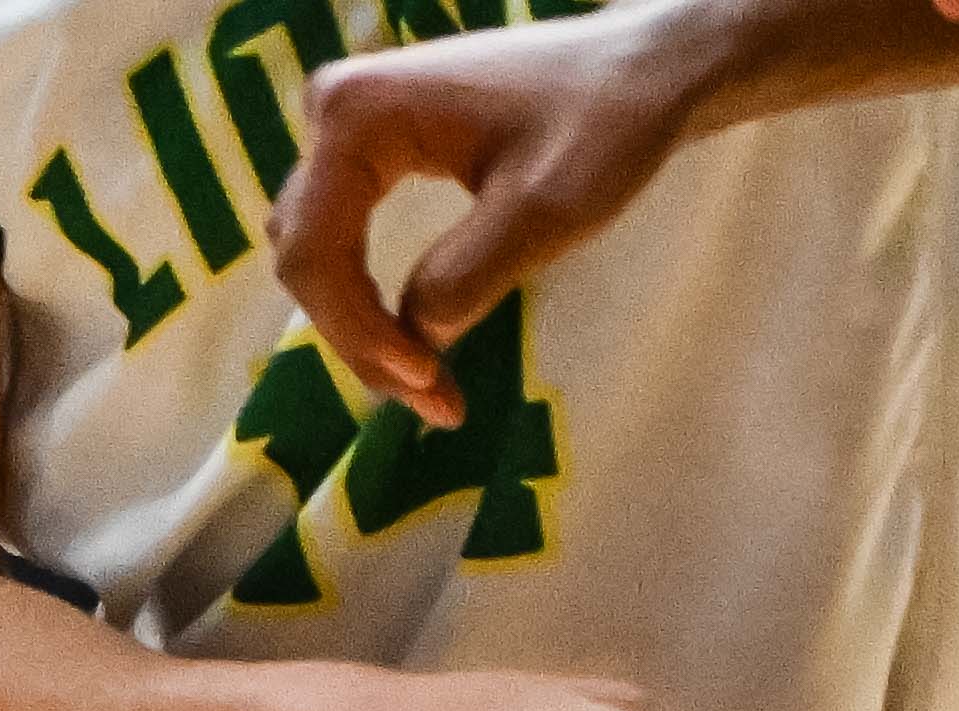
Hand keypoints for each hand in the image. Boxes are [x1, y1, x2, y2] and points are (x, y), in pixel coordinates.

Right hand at [277, 21, 725, 414]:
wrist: (652, 64)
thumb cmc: (608, 121)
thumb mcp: (542, 210)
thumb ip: (463, 281)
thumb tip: (413, 344)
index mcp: (357, 116)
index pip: (315, 253)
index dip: (358, 332)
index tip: (428, 384)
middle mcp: (334, 110)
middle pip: (307, 255)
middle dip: (359, 336)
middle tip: (431, 398)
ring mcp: (351, 124)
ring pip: (318, 250)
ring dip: (359, 321)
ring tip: (423, 376)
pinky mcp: (375, 141)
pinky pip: (343, 232)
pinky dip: (370, 292)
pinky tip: (412, 332)